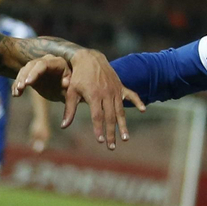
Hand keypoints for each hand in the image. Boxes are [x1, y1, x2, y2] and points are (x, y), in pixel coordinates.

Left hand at [13, 52, 143, 149]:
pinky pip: (131, 95)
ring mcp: (115, 90)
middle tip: (111, 147)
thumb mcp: (71, 92)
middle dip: (111, 133)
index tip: (99, 141)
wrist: (89, 58)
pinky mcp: (120, 86)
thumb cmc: (78, 77)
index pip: (97, 116)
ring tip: (125, 138)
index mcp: (94, 95)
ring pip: (120, 111)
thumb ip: (69, 109)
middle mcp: (106, 94)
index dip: (98, 129)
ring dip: (123, 125)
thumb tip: (63, 126)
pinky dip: (138, 101)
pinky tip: (143, 110)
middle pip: (110, 117)